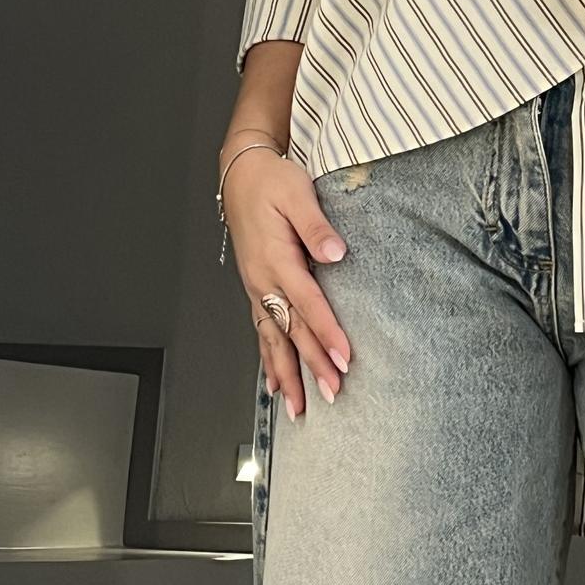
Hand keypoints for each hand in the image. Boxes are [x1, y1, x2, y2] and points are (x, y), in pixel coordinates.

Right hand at [222, 146, 352, 420]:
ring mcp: (256, 287)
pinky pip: (261, 332)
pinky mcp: (256, 288)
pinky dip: (269, 360)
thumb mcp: (296, 193)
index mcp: (276, 259)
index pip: (307, 303)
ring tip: (300, 408)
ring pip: (272, 339)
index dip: (326, 332)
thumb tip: (335, 252)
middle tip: (331, 394)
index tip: (344, 358)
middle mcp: (262, 280)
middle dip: (311, 366)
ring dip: (288, 374)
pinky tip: (275, 385)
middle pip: (290, 331)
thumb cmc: (270, 182)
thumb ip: (316, 226)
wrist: (240, 175)